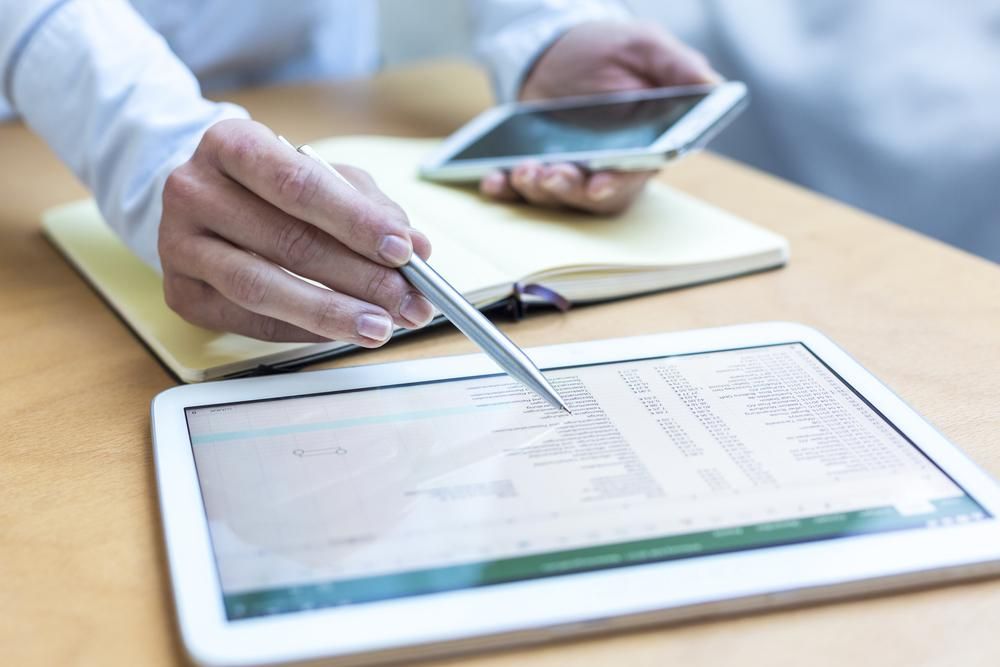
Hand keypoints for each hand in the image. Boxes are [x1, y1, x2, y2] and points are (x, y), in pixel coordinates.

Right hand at [159, 119, 434, 344]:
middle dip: (360, 278)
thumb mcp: (322, 176)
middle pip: (287, 241)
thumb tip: (417, 249)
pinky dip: (302, 331)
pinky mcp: (181, 293)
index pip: (298, 185)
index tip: (403, 250)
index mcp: (230, 144)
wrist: (201, 201)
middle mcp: (193, 190)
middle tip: (408, 301)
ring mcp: (179, 245)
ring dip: (331, 313)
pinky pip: (249, 321)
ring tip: (380, 327)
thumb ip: (370, 207)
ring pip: (261, 288)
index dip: (355, 221)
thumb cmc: (271, 187)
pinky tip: (340, 333)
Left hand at [480, 21, 719, 213]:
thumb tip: (714, 87)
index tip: (596, 187)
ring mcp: (569, 168)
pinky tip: (494, 181)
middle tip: (549, 174)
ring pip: (557, 197)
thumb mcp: (644, 45)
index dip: (616, 185)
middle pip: (591, 196)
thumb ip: (678, 67)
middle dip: (569, 191)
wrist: (556, 45)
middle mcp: (606, 166)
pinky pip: (519, 190)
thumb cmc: (608, 46)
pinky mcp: (535, 165)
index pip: (634, 176)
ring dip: (538, 190)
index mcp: (642, 145)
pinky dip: (505, 190)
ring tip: (523, 170)